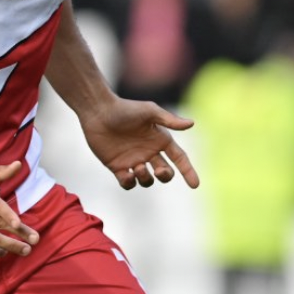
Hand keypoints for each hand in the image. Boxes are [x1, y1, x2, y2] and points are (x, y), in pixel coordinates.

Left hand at [81, 98, 200, 190]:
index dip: (188, 171)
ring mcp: (133, 160)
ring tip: (138, 167)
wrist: (98, 111)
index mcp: (160, 139)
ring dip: (146, 178)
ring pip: (147, 180)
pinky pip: (128, 183)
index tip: (195, 185)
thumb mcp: (149, 112)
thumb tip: (191, 123)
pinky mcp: (117, 167)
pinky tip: (127, 174)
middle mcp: (149, 152)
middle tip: (159, 170)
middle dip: (165, 176)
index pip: (179, 158)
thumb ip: (169, 120)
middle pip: (165, 173)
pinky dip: (130, 183)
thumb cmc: (125, 108)